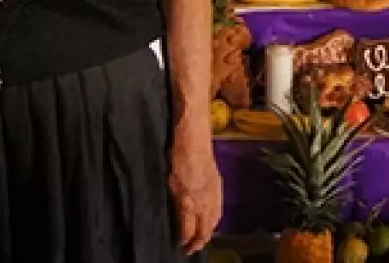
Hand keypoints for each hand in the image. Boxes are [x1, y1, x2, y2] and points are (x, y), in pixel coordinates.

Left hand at [169, 126, 222, 254]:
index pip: (188, 230)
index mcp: (189, 202)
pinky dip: (215, 220)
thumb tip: (179, 216)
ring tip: (202, 240)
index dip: (184, 241)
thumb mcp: (170, 183)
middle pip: (204, 230)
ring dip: (208, 233)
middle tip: (191, 250)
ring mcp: (213, 194)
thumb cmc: (177, 157)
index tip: (179, 246)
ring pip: (214, 221)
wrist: (194, 139)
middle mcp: (203, 202)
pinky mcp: (219, 186)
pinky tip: (212, 221)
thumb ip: (176, 203)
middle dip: (198, 242)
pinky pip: (219, 209)